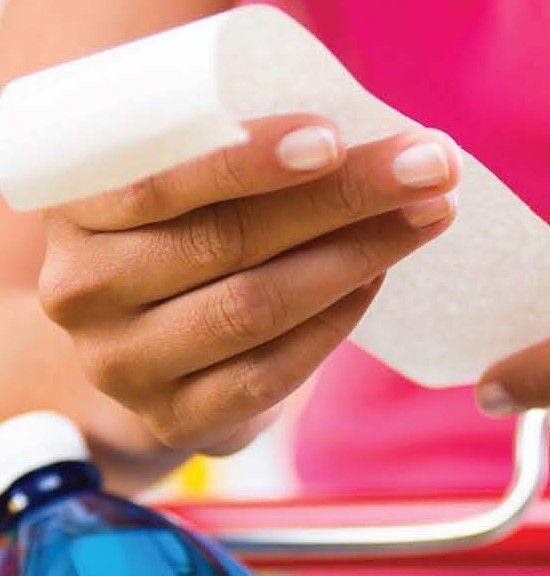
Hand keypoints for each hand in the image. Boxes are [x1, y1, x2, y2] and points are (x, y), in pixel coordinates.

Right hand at [40, 114, 459, 453]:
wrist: (155, 350)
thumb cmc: (187, 240)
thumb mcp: (187, 192)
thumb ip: (242, 165)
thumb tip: (372, 140)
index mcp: (76, 210)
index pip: (163, 181)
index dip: (250, 160)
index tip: (337, 138)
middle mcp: (85, 291)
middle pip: (228, 241)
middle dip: (344, 198)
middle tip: (428, 168)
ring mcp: (125, 365)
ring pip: (257, 307)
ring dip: (357, 256)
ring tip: (426, 216)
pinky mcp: (176, 419)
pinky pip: (273, 371)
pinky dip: (337, 320)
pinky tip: (377, 278)